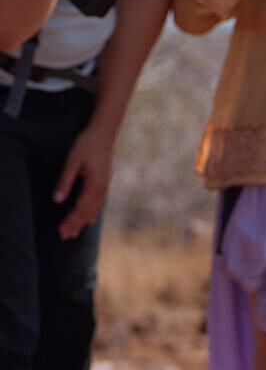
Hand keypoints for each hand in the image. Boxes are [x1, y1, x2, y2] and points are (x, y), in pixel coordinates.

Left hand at [53, 125, 113, 239]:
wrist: (103, 133)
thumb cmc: (87, 144)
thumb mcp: (72, 160)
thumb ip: (65, 181)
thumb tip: (57, 200)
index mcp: (94, 185)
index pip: (80, 209)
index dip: (70, 221)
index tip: (61, 230)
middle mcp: (101, 189)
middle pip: (88, 213)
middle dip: (75, 225)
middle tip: (64, 237)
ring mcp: (104, 187)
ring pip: (94, 210)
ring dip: (83, 222)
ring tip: (74, 233)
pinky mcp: (104, 183)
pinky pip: (99, 204)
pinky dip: (92, 214)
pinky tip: (90, 221)